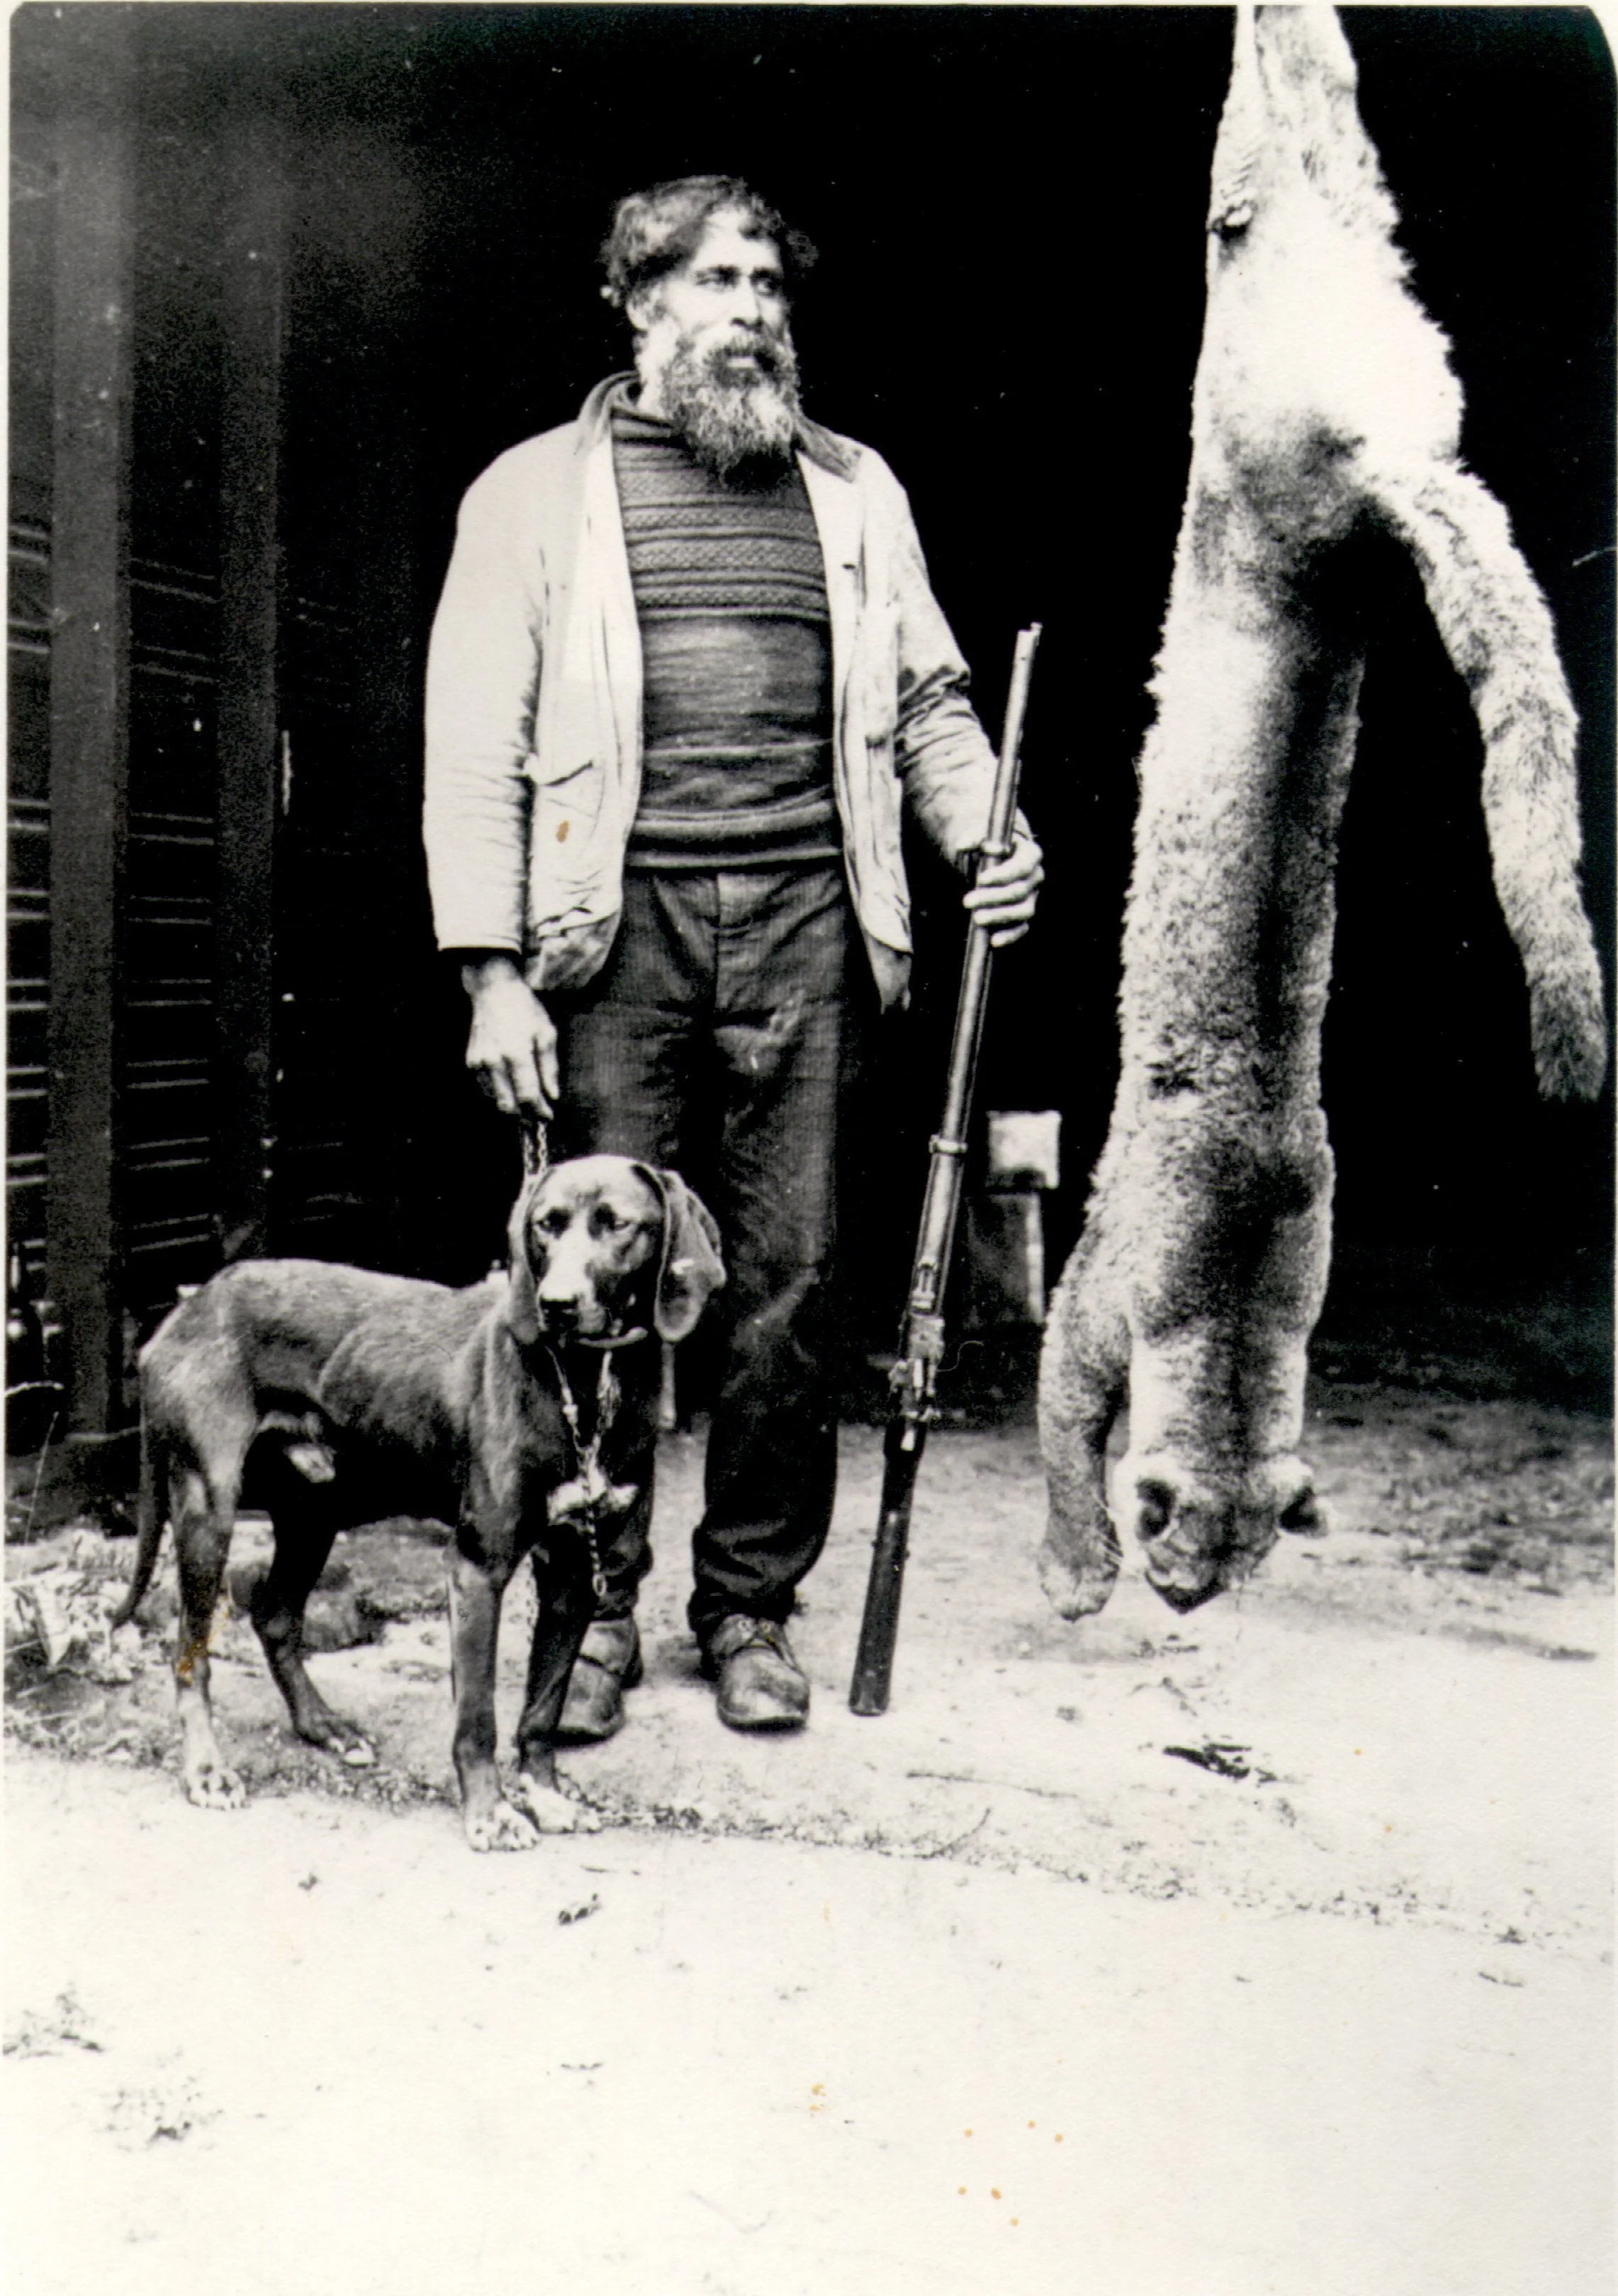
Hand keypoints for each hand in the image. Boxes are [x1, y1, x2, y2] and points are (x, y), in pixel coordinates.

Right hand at [461, 955, 559, 1118]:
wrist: (493, 991)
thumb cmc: (525, 1010)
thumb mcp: (546, 1033)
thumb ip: (549, 1067)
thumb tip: (553, 1095)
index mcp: (516, 1053)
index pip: (528, 1095)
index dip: (539, 1111)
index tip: (549, 1116)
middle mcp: (494, 1061)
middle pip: (508, 1106)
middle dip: (525, 1117)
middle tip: (538, 1118)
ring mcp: (479, 1063)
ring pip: (494, 1102)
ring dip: (511, 1110)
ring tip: (527, 1109)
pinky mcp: (470, 1063)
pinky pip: (485, 1091)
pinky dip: (499, 1097)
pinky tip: (511, 1092)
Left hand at [962, 827, 1043, 947]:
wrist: (994, 857)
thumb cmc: (988, 845)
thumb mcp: (982, 836)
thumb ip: (973, 838)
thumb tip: (962, 845)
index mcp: (1031, 854)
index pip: (1021, 866)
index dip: (1002, 875)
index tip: (980, 880)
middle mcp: (1035, 877)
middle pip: (1019, 891)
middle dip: (993, 898)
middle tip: (967, 901)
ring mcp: (1032, 897)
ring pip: (1022, 911)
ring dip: (999, 916)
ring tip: (976, 918)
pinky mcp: (1024, 914)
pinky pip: (1021, 928)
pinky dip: (1010, 936)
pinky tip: (994, 941)